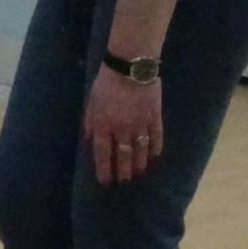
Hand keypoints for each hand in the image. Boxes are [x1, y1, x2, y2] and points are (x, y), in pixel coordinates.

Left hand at [83, 66, 163, 184]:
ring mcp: (141, 124)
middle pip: (124, 156)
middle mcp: (122, 129)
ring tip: (138, 173)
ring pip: (141, 150)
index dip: (104, 169)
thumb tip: (90, 138)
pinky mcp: (156, 117)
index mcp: (104, 125)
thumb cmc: (106, 82)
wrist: (131, 67)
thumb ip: (91, 121)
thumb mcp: (91, 101)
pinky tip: (154, 157)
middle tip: (124, 181)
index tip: (105, 181)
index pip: (103, 153)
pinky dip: (155, 149)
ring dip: (140, 164)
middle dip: (123, 171)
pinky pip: (157, 137)